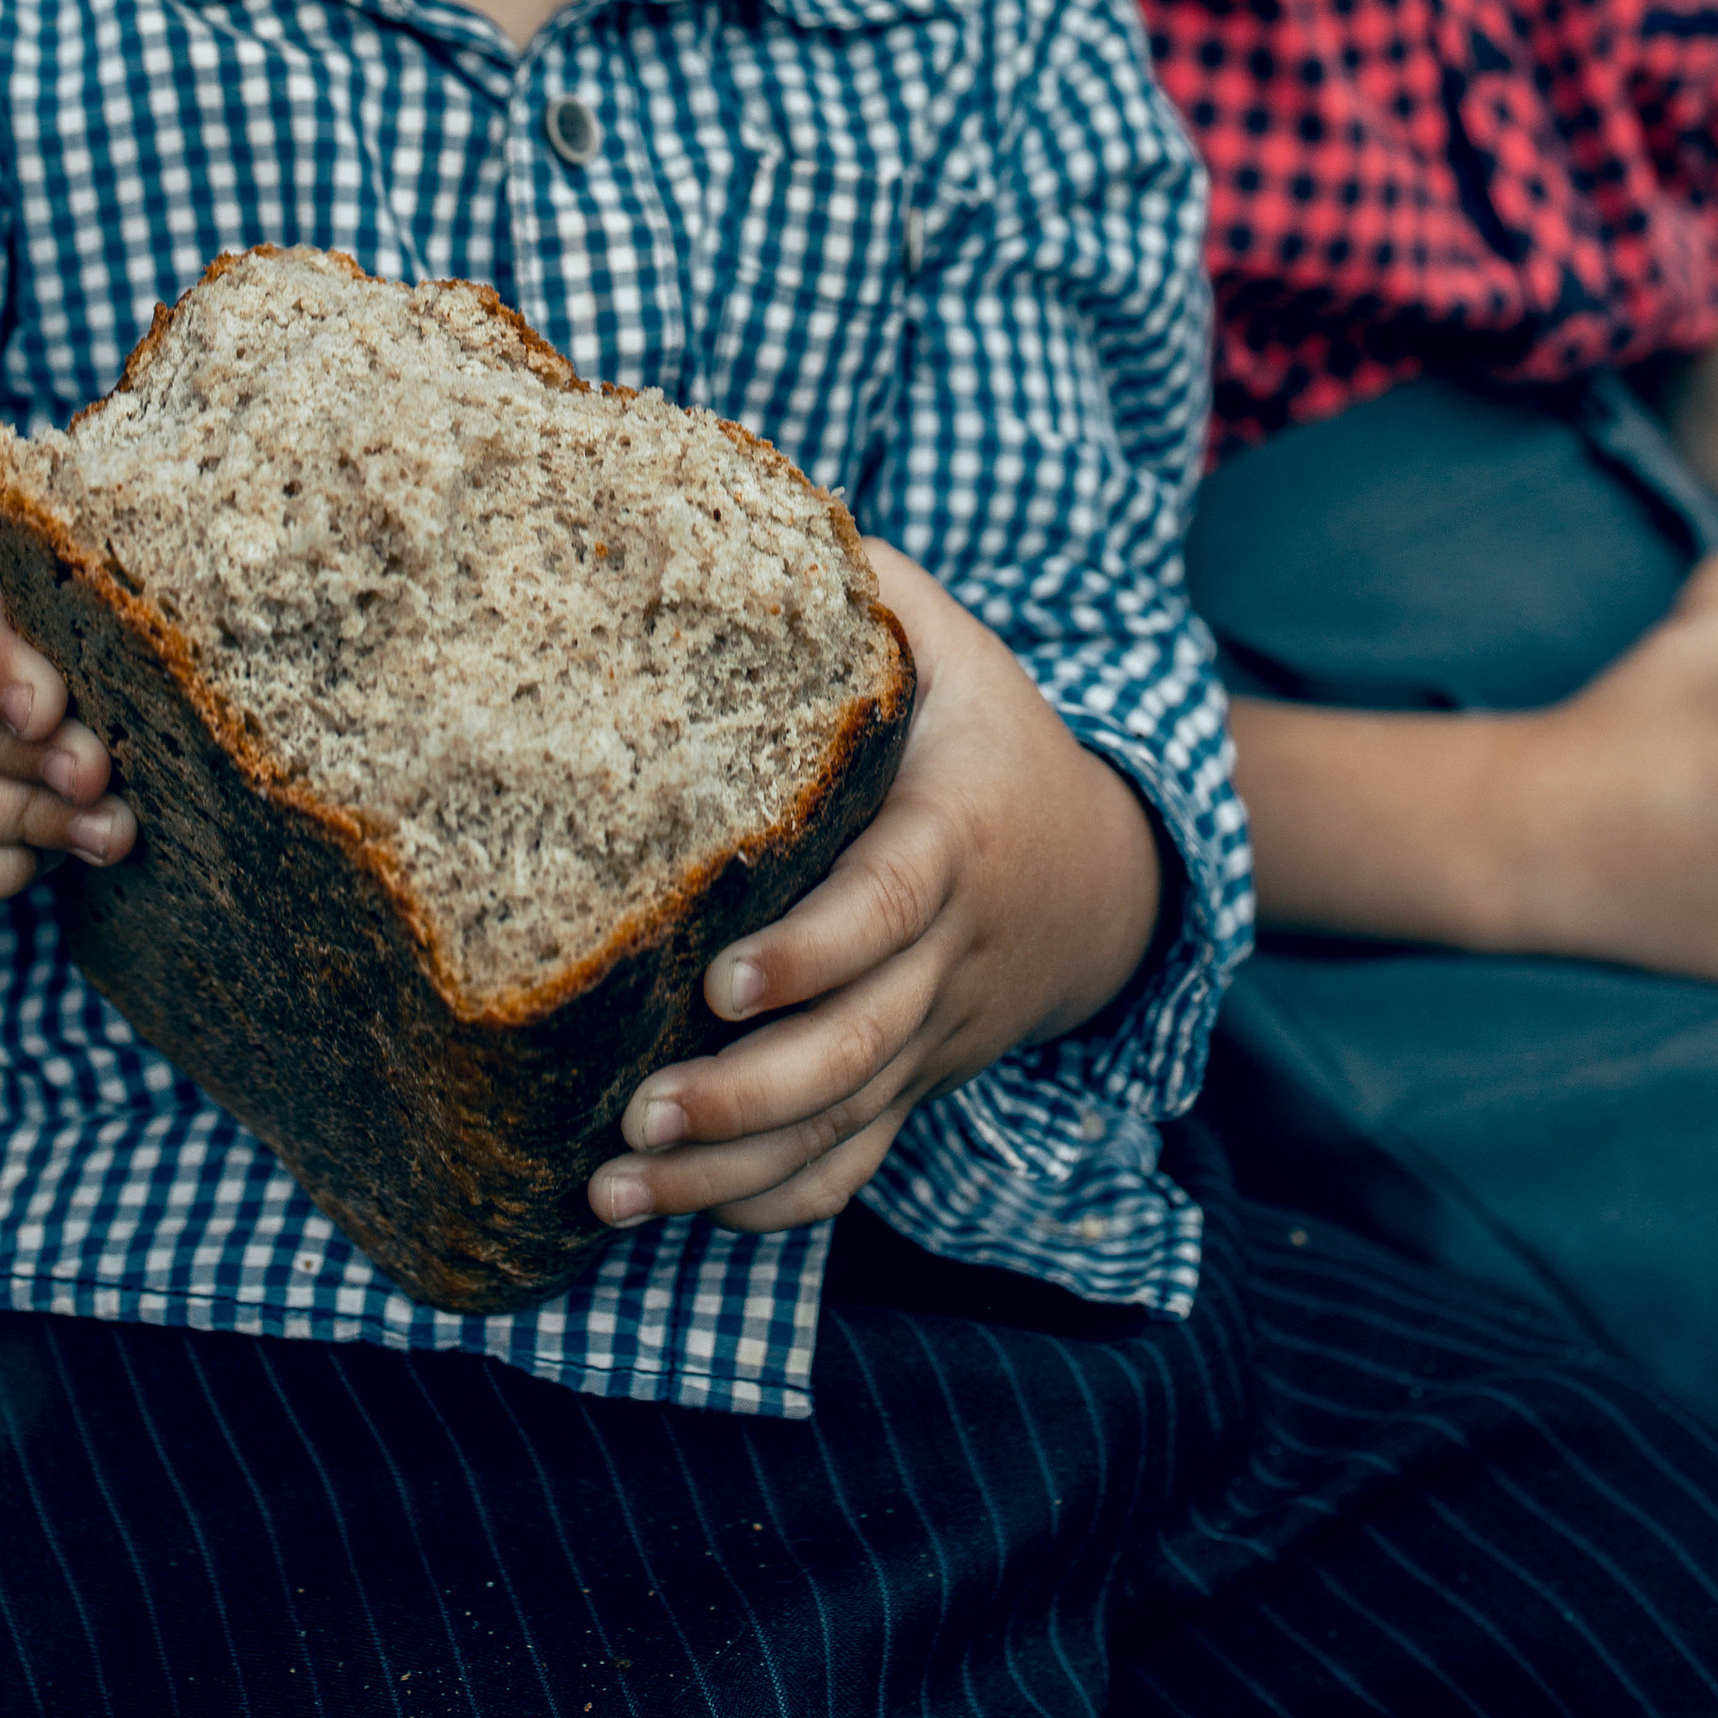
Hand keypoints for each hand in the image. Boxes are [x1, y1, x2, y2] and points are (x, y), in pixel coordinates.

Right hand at [0, 493, 133, 905]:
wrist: (67, 668)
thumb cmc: (107, 605)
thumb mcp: (118, 576)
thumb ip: (127, 593)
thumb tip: (172, 646)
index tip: (52, 708)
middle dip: (8, 753)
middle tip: (95, 774)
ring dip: (14, 820)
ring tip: (106, 830)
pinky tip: (49, 861)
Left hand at [586, 540, 1163, 1237]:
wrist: (1104, 872)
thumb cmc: (988, 736)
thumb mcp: (953, 646)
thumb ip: (866, 587)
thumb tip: (740, 502)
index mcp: (948, 840)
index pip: (887, 907)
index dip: (813, 953)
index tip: (725, 982)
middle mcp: (945, 955)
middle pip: (860, 1046)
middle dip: (749, 1094)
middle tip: (640, 1112)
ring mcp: (931, 1036)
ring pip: (843, 1124)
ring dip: (730, 1173)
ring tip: (613, 1192)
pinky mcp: (913, 1085)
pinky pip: (852, 1169)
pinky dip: (772, 1205)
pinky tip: (674, 1216)